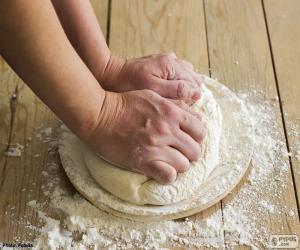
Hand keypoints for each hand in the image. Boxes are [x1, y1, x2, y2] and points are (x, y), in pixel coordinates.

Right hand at [85, 90, 204, 183]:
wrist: (99, 114)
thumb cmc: (125, 104)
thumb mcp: (153, 96)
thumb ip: (176, 105)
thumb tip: (196, 117)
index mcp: (172, 113)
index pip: (200, 131)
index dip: (195, 137)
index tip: (186, 140)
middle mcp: (167, 129)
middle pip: (195, 150)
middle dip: (188, 153)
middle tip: (178, 152)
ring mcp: (155, 146)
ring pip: (184, 165)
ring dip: (177, 165)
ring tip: (167, 161)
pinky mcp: (143, 161)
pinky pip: (168, 176)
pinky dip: (166, 175)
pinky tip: (160, 170)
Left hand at [98, 53, 201, 101]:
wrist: (110, 73)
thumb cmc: (129, 84)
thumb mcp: (152, 90)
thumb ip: (175, 90)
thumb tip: (196, 93)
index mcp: (171, 65)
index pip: (193, 83)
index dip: (193, 98)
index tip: (189, 110)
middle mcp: (171, 60)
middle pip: (192, 77)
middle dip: (191, 91)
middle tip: (183, 107)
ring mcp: (166, 59)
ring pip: (186, 73)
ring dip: (186, 85)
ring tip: (179, 100)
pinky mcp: (160, 62)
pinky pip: (176, 70)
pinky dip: (178, 80)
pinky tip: (171, 89)